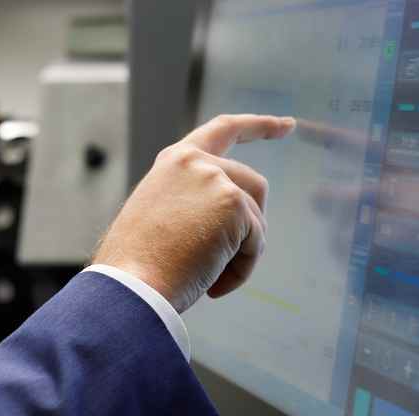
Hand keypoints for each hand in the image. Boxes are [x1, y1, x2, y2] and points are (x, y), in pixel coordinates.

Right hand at [95, 114, 297, 310]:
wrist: (131, 286)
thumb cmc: (142, 265)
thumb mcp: (164, 216)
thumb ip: (197, 201)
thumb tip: (241, 217)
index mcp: (175, 162)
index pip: (224, 130)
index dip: (259, 125)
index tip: (287, 125)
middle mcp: (196, 161)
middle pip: (254, 186)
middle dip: (250, 225)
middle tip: (222, 262)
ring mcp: (216, 179)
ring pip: (257, 218)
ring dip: (241, 251)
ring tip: (208, 274)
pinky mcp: (234, 203)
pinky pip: (256, 242)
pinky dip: (242, 268)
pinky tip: (213, 283)